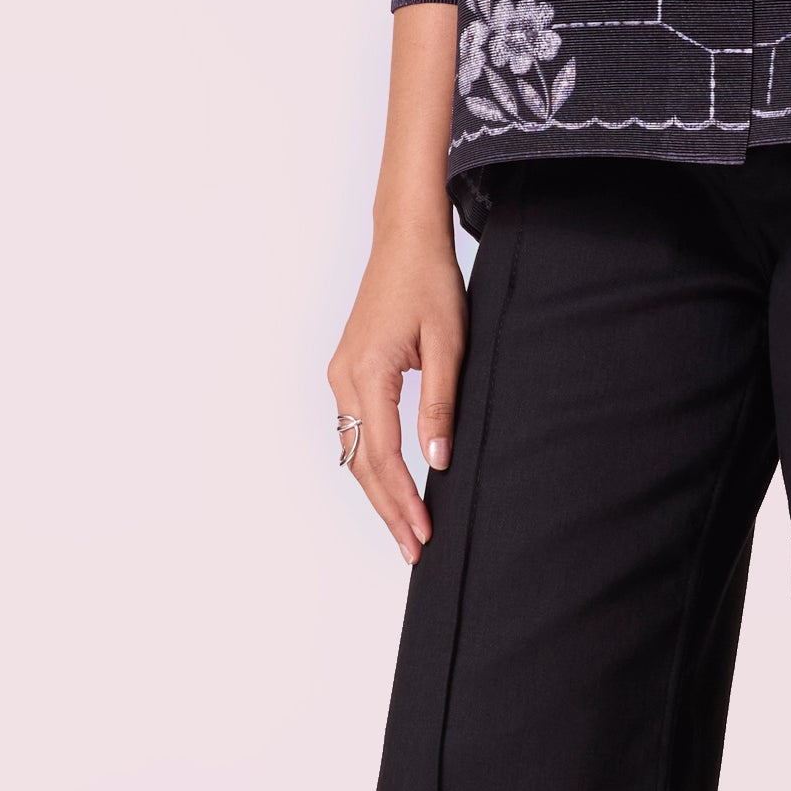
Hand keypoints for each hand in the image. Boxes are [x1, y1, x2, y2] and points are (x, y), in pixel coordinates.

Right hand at [328, 213, 465, 563]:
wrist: (405, 241)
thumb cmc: (429, 283)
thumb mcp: (448, 343)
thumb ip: (439, 404)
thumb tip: (437, 460)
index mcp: (367, 372)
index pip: (383, 455)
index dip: (404, 499)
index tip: (423, 533)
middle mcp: (344, 378)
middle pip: (361, 463)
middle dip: (388, 509)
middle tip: (414, 549)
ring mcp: (341, 375)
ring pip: (355, 451)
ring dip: (379, 491)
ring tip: (406, 529)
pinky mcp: (349, 372)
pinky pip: (356, 431)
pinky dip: (373, 465)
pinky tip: (393, 486)